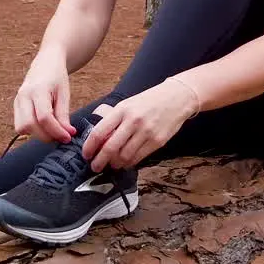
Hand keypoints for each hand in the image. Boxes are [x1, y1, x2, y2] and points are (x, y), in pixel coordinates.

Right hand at [12, 54, 74, 142]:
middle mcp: (23, 96)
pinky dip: (32, 130)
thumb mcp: (64, 93)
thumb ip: (64, 115)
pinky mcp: (16, 106)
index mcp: (38, 90)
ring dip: (38, 134)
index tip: (68, 137)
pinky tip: (44, 125)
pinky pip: (20, 125)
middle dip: (46, 136)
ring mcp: (17, 101)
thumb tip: (67, 134)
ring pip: (21, 128)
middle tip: (61, 136)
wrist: (46, 63)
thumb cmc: (57, 76)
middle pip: (28, 125)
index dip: (56, 131)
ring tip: (53, 130)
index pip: (44, 117)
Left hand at [82, 78, 199, 171]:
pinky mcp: (157, 141)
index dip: (90, 147)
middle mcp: (133, 121)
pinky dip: (129, 163)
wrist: (177, 97)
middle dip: (100, 161)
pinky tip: (126, 162)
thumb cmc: (150, 100)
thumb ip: (114, 120)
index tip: (86, 154)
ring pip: (124, 156)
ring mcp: (146, 132)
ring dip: (115, 164)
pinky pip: (138, 158)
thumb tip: (99, 140)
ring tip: (112, 164)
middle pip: (110, 148)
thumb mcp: (128, 104)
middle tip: (95, 166)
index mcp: (122, 109)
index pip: (99, 132)